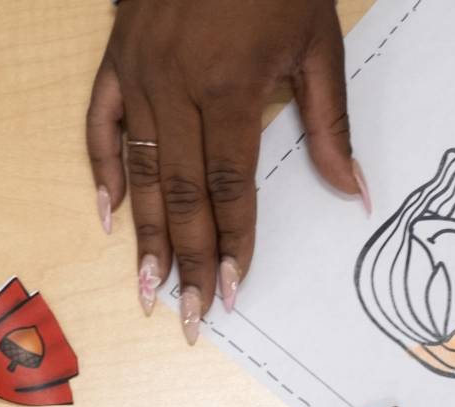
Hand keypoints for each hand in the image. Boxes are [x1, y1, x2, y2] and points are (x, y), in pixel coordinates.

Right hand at [85, 0, 363, 341]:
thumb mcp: (318, 41)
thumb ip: (330, 124)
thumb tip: (354, 192)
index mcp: (230, 85)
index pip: (228, 185)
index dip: (232, 241)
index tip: (233, 289)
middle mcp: (176, 84)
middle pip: (178, 193)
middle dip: (187, 260)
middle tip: (189, 316)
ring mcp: (139, 72)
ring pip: (136, 171)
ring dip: (142, 237)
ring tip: (148, 288)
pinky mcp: (116, 58)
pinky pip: (99, 125)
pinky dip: (100, 173)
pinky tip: (107, 219)